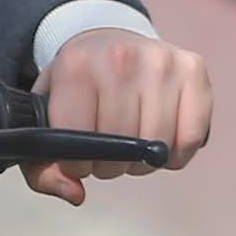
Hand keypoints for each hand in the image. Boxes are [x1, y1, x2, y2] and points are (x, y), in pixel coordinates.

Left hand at [28, 30, 214, 204]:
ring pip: (157, 146)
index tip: (78, 157)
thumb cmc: (78, 87)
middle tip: (107, 150)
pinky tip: (160, 140)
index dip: (77, 163)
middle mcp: (120, 57)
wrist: (108, 41)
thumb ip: (42, 166)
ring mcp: (161, 60)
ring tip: (132, 144)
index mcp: (75, 66)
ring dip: (143, 161)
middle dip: (110, 164)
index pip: (78, 139)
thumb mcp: (46, 116)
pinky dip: (176, 153)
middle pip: (121, 146)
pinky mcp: (193, 69)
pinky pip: (191, 138)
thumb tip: (75, 194)